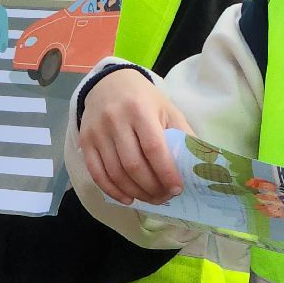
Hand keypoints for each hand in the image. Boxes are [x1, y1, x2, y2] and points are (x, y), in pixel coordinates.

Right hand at [76, 66, 192, 204]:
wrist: (109, 83)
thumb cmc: (144, 99)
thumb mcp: (168, 109)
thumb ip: (182, 134)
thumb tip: (198, 165)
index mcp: (140, 110)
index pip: (153, 147)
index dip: (166, 172)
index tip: (177, 188)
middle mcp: (116, 120)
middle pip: (133, 165)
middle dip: (152, 187)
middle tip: (165, 197)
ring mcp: (97, 132)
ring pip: (115, 173)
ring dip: (135, 192)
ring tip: (151, 198)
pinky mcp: (85, 142)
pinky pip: (97, 174)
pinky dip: (113, 191)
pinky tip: (128, 199)